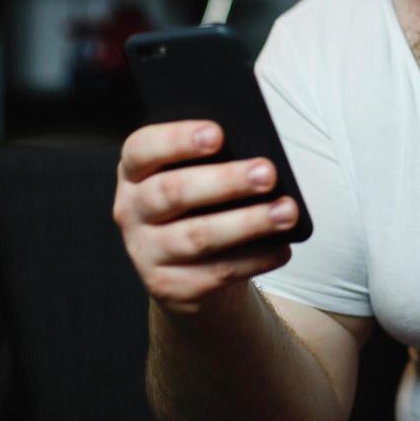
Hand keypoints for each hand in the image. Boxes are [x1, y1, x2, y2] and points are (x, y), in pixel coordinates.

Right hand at [113, 120, 296, 315]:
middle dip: (226, 181)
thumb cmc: (199, 207)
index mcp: (135, 173)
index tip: (218, 133)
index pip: (142, 149)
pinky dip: (254, 258)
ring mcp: (146, 252)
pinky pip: (217, 272)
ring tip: (287, 212)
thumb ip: (214, 162)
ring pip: (198, 236)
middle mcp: (131, 211)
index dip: (178, 139)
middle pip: (174, 192)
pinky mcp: (169, 287)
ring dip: (249, 222)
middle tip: (268, 172)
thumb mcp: (195, 178)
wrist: (187, 272)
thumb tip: (256, 156)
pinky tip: (281, 247)